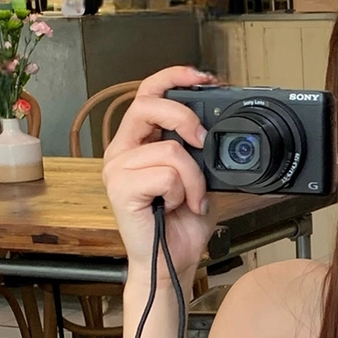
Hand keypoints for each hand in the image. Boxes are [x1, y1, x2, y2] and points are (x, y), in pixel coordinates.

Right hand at [102, 65, 218, 279]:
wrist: (174, 261)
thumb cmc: (181, 223)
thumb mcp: (198, 176)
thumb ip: (199, 149)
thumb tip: (219, 127)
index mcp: (138, 142)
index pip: (148, 92)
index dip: (173, 77)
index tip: (203, 77)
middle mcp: (122, 151)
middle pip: (148, 104)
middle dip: (184, 116)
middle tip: (203, 141)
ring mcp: (117, 169)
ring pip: (170, 150)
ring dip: (194, 177)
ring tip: (191, 198)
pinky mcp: (120, 189)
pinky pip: (166, 175)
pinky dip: (183, 192)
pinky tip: (177, 206)